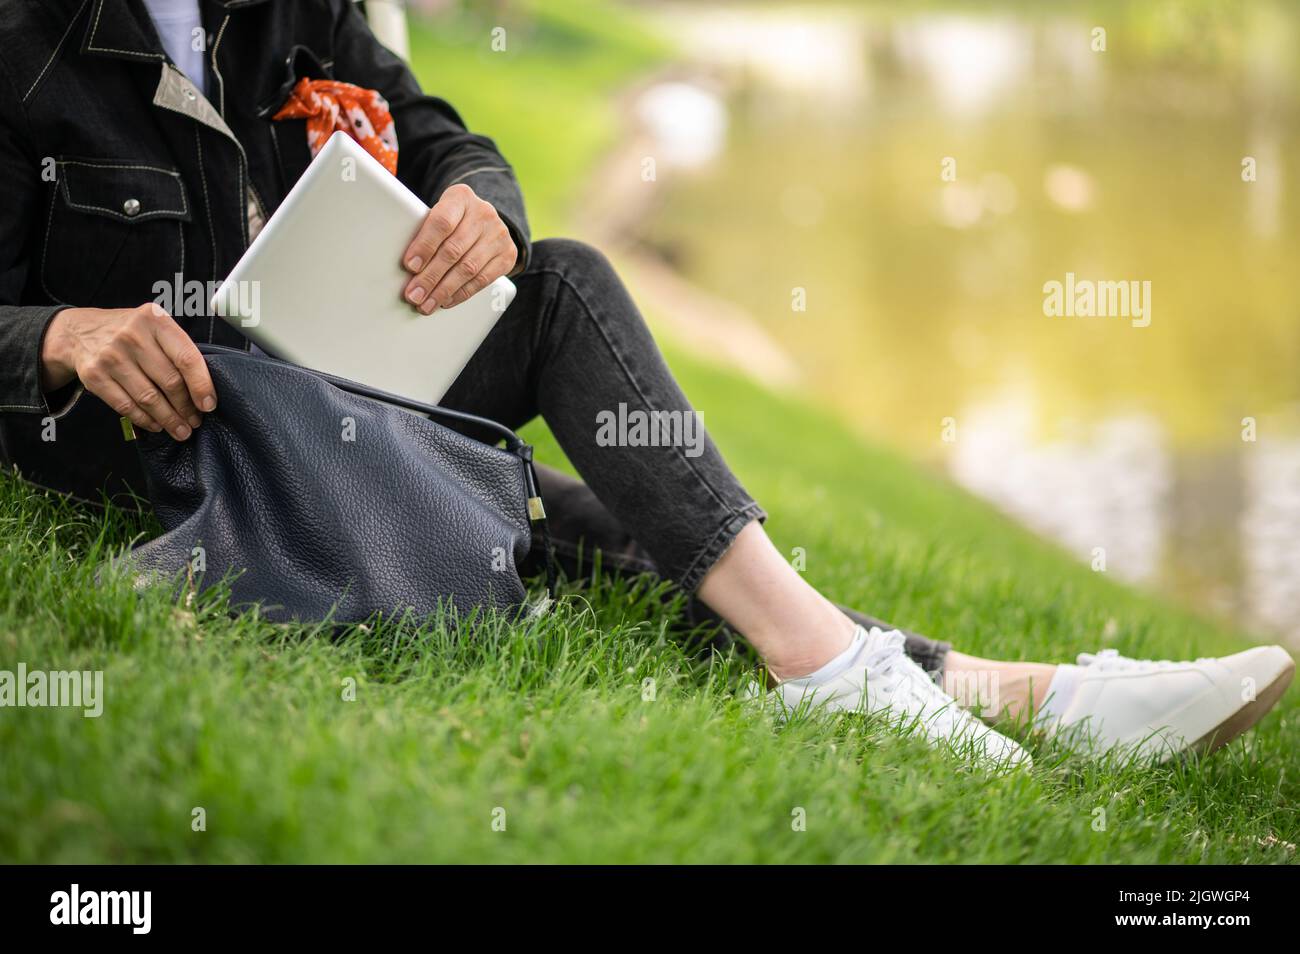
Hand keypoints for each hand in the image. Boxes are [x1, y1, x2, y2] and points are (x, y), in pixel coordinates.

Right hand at [40, 303, 215, 440]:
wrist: (80, 332)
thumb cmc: (130, 332)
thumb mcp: (155, 326)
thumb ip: (177, 349)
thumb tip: (204, 391)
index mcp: (154, 320)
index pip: (186, 358)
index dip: (201, 386)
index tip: (209, 405)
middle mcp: (132, 336)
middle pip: (169, 382)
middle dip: (187, 408)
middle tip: (195, 421)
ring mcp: (110, 356)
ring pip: (148, 398)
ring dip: (169, 419)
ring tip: (180, 430)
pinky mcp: (94, 376)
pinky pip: (125, 406)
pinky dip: (145, 420)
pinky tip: (156, 425)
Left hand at [401, 183, 516, 314]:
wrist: (485, 221)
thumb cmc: (453, 220)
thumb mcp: (439, 215)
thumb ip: (426, 233)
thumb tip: (408, 268)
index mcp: (461, 197)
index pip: (442, 222)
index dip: (425, 246)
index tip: (410, 266)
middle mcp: (483, 213)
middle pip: (453, 250)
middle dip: (430, 276)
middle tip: (414, 294)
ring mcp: (499, 234)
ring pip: (468, 269)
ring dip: (444, 290)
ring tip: (427, 304)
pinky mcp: (508, 254)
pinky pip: (482, 280)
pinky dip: (461, 293)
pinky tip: (446, 301)